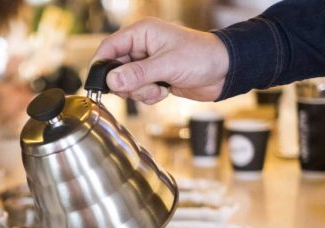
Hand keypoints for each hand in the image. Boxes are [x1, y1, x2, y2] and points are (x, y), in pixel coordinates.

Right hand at [91, 18, 228, 103]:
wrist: (224, 71)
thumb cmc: (202, 57)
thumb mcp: (167, 65)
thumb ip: (137, 74)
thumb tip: (112, 82)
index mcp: (142, 33)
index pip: (109, 47)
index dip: (102, 65)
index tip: (100, 84)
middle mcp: (141, 47)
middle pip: (115, 69)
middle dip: (126, 84)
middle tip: (143, 87)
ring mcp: (147, 64)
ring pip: (126, 83)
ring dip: (139, 92)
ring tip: (159, 88)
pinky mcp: (154, 78)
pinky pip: (138, 91)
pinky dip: (148, 96)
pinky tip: (164, 91)